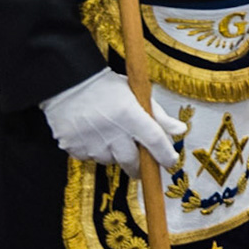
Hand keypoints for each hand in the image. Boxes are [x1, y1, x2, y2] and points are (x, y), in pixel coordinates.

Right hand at [39, 67, 184, 170]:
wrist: (68, 83)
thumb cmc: (107, 87)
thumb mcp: (136, 94)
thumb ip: (159, 115)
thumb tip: (180, 130)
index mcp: (130, 115)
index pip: (154, 141)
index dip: (165, 155)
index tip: (170, 161)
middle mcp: (111, 131)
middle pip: (132, 161)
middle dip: (140, 166)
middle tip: (142, 165)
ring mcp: (91, 142)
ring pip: (110, 160)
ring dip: (114, 154)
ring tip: (109, 135)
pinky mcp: (74, 148)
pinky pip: (90, 158)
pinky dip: (95, 151)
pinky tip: (92, 134)